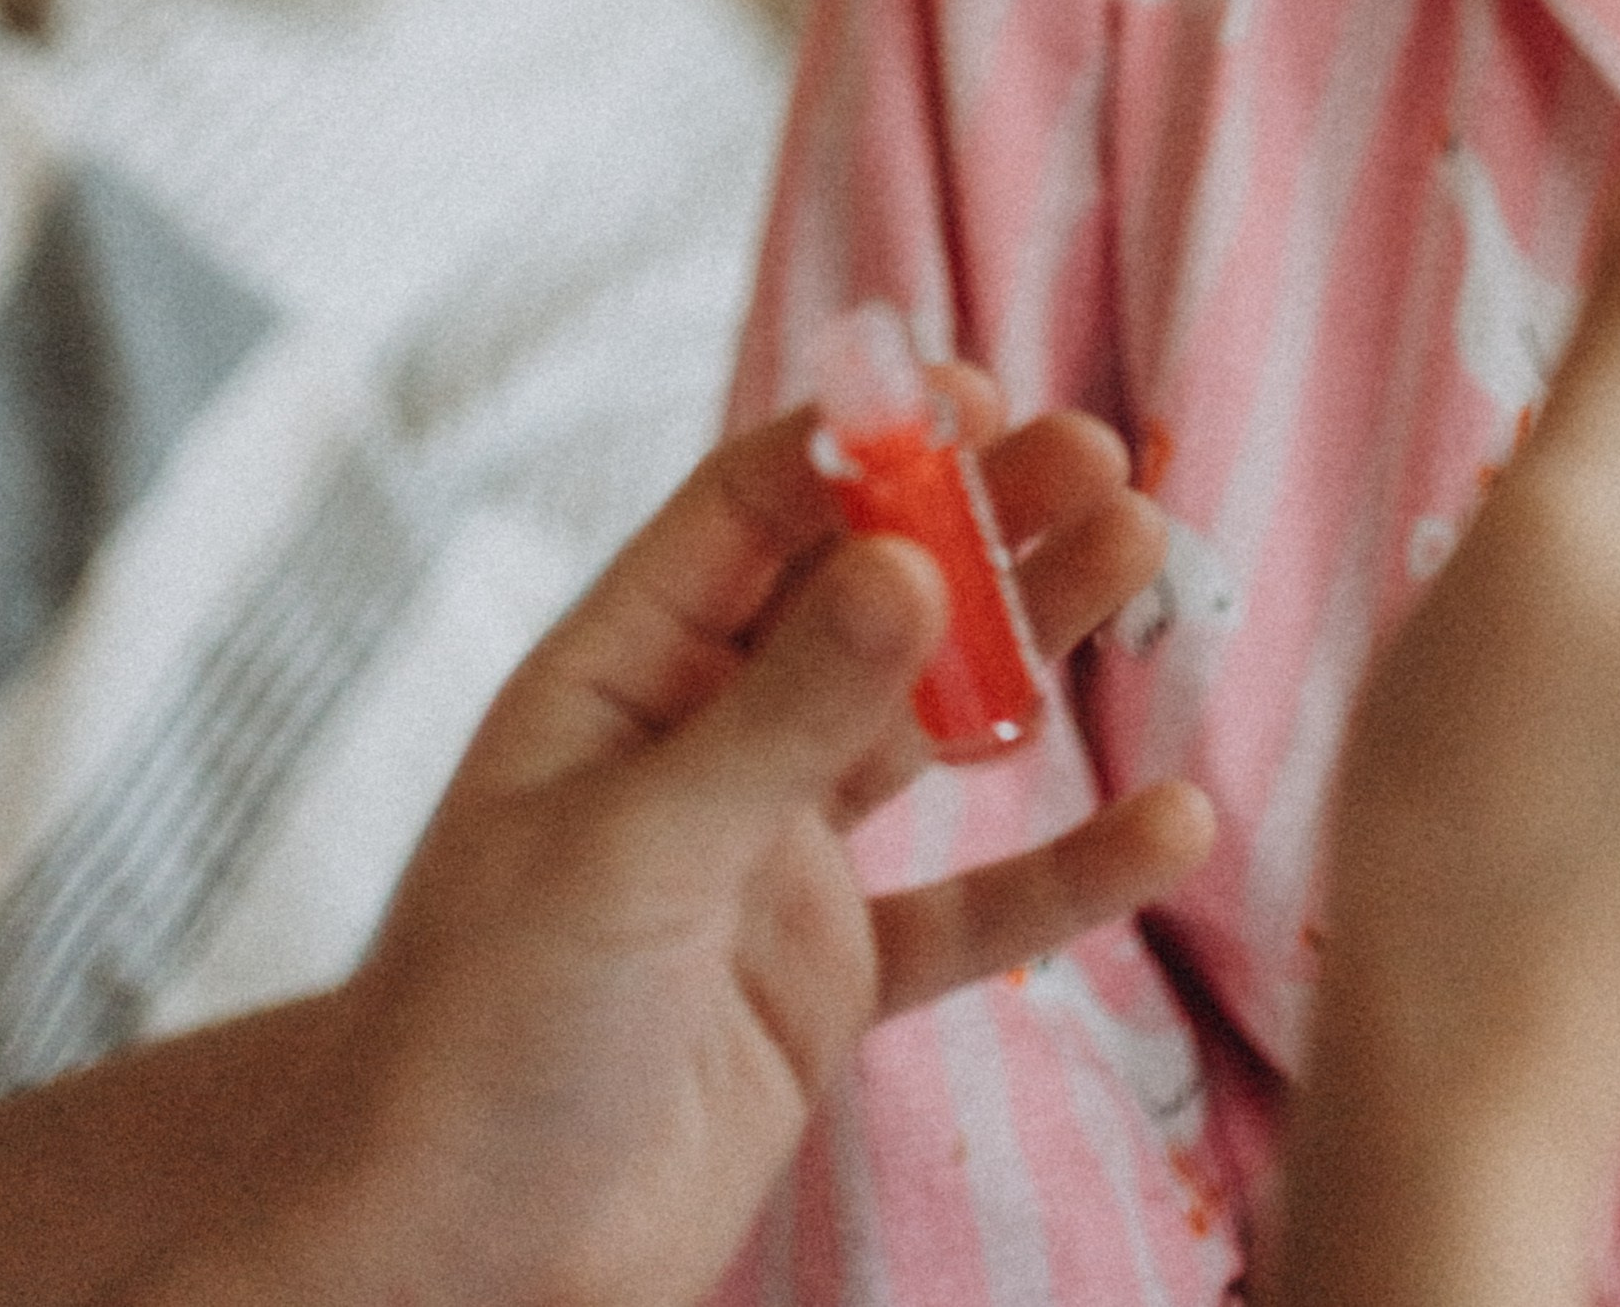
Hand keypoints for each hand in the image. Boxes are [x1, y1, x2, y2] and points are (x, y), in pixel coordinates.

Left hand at [161, 382, 1209, 1306]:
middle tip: (1099, 456)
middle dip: (981, 521)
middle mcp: (703, 742)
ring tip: (1141, 551)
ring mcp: (773, 857)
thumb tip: (916, 563)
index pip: (751, 513)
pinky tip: (1165, 821)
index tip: (977, 400)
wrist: (454, 1267)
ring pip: (931, 722)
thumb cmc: (479, 1037)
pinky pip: (970, 910)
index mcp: (619, 676)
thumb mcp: (632, 855)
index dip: (863, 445)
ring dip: (1037, 646)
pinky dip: (1067, 869)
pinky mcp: (827, 979)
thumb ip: (783, 717)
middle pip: (864, 596)